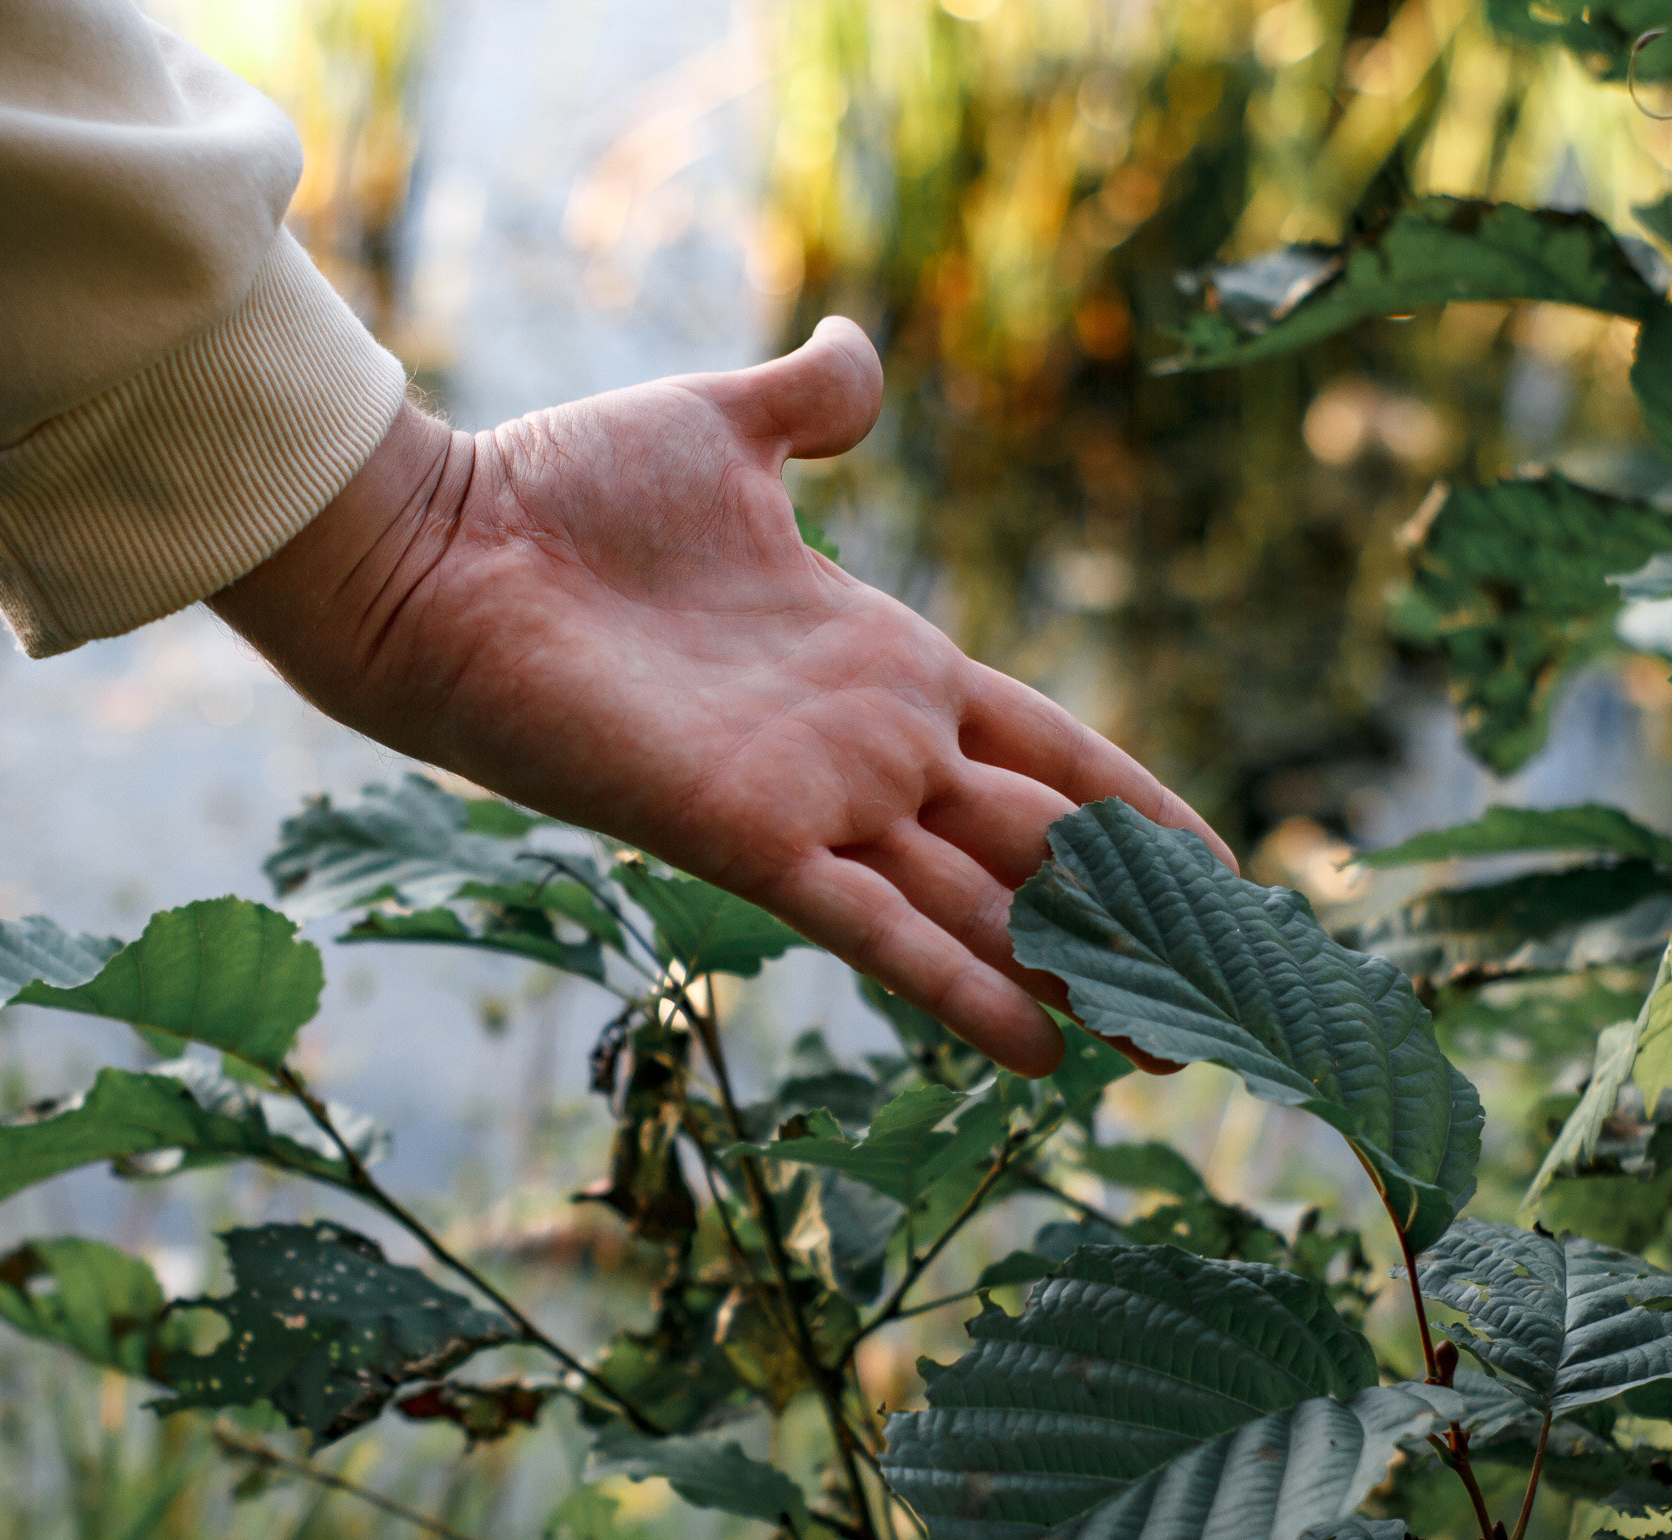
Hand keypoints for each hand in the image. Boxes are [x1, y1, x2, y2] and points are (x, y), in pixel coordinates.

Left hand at [209, 317, 1231, 1077]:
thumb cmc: (566, 489)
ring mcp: (821, 803)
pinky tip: (1048, 1049)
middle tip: (1226, 994)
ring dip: (1074, 974)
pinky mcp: (755, 845)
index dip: (1136, 805)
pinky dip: (964, 990)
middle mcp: (872, 749)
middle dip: (1132, 919)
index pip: (1048, 749)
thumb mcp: (724, 431)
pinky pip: (882, 932)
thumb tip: (858, 357)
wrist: (445, 552)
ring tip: (1168, 1048)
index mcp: (887, 662)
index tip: (1222, 860)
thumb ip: (809, 405)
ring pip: (980, 903)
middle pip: (1037, 846)